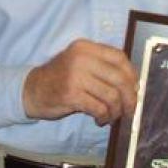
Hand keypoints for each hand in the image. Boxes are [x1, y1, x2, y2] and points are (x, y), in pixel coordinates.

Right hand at [22, 39, 137, 124]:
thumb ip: (101, 66)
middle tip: (130, 109)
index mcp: (85, 47)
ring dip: (116, 111)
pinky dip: (104, 116)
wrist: (32, 89)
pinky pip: (99, 107)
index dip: (132, 74)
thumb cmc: (60, 78)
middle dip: (130, 97)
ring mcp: (75, 76)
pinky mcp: (71, 94)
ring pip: (111, 96)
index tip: (135, 87)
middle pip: (119, 78)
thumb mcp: (79, 62)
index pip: (119, 57)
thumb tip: (133, 83)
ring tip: (111, 116)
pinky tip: (100, 119)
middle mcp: (81, 58)